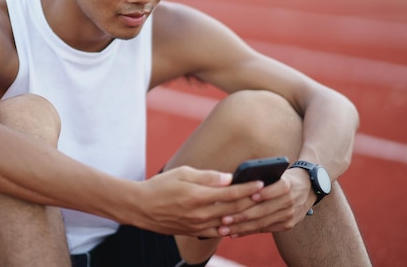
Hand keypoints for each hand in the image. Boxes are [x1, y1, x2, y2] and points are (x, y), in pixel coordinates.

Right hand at [129, 166, 264, 236]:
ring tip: (257, 207)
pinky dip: (230, 227)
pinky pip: (217, 232)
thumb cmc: (161, 186)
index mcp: (197, 196)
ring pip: (228, 222)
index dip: (248, 188)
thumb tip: (228, 177)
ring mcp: (197, 225)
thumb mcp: (183, 173)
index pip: (231, 193)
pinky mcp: (194, 232)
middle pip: (234, 209)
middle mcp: (200, 213)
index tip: (261, 182)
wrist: (141, 207)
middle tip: (266, 195)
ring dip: (244, 216)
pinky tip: (238, 222)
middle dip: (252, 202)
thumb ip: (207, 176)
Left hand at [216, 168, 315, 237]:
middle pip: (264, 210)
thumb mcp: (276, 172)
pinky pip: (265, 229)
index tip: (245, 197)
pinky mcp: (288, 225)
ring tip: (224, 229)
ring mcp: (290, 215)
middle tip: (223, 219)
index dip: (263, 194)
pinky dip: (248, 231)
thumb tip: (234, 184)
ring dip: (241, 227)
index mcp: (287, 184)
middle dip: (242, 216)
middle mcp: (290, 201)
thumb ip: (260, 178)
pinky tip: (234, 233)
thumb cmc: (283, 176)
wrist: (309, 187)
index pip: (276, 189)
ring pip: (262, 222)